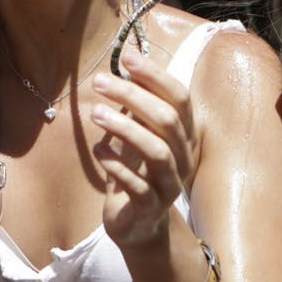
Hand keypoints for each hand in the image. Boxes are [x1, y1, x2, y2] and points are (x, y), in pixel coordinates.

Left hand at [91, 50, 199, 250]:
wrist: (139, 224)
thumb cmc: (137, 171)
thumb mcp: (139, 134)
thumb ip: (138, 104)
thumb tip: (127, 59)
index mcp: (185, 135)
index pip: (180, 98)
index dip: (156, 76)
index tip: (126, 56)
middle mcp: (184, 158)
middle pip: (167, 120)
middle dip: (133, 96)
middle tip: (99, 81)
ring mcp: (170, 185)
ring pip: (157, 151)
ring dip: (125, 129)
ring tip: (95, 112)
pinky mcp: (151, 208)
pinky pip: (137, 185)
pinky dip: (116, 165)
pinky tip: (97, 149)